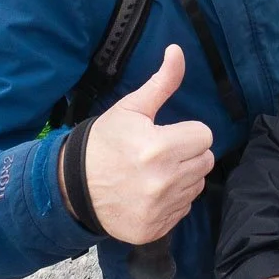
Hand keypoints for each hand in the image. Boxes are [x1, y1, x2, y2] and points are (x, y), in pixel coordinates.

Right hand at [80, 44, 214, 243]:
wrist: (73, 186)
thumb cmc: (105, 142)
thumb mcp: (131, 109)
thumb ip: (162, 82)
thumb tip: (178, 50)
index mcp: (159, 147)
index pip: (205, 136)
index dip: (187, 132)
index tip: (167, 134)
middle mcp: (163, 181)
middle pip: (206, 161)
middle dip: (188, 153)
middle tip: (161, 152)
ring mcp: (160, 209)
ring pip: (197, 185)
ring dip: (183, 177)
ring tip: (154, 172)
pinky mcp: (156, 229)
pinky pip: (184, 208)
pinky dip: (172, 200)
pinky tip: (150, 192)